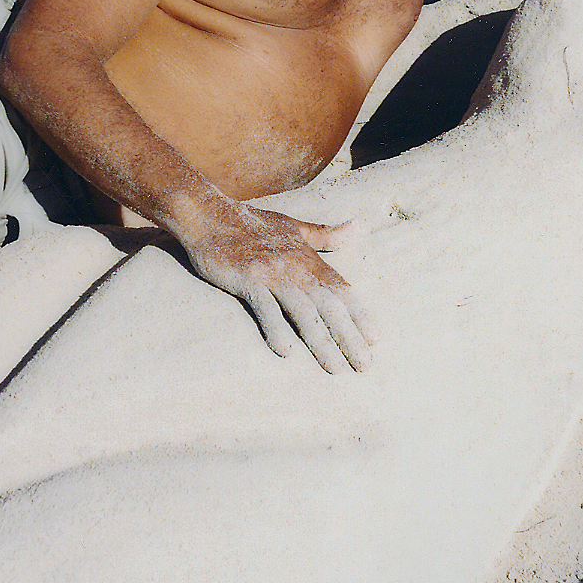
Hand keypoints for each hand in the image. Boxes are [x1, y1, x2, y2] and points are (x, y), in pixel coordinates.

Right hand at [180, 200, 378, 373]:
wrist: (209, 214)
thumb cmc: (252, 223)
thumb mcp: (295, 227)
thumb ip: (325, 234)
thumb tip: (356, 227)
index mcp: (308, 257)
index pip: (342, 290)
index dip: (360, 315)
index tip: (374, 340)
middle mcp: (296, 266)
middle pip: (330, 306)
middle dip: (349, 337)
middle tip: (364, 365)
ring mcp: (272, 272)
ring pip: (304, 311)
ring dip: (322, 342)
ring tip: (335, 368)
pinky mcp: (247, 278)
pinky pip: (265, 307)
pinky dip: (276, 328)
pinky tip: (286, 353)